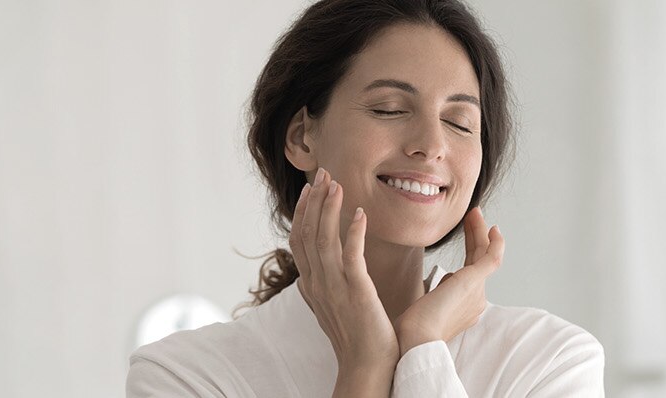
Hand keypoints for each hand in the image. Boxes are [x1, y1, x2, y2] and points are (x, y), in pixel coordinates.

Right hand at [289, 168, 398, 386]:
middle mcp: (317, 284)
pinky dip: (354, 232)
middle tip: (325, 174)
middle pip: (307, 233)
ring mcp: (334, 288)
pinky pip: (351, 255)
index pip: (299, 241)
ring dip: (330, 208)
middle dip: (314, 201)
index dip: (304, 212)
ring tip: (338, 183)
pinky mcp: (355, 292)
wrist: (366, 368)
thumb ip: (320, 290)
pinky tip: (361, 213)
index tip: (312, 189)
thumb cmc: (356, 340)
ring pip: (324, 239)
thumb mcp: (331, 310)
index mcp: (312, 286)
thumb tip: (309, 278)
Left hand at [395, 207, 504, 354]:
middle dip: (475, 237)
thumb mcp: (424, 308)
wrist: (416, 341)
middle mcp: (475, 299)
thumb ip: (436, 294)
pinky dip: (495, 243)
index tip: (466, 237)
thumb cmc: (411, 332)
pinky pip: (492, 258)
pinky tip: (492, 227)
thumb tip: (445, 279)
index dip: (470, 252)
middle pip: (478, 261)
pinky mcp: (474, 282)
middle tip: (472, 217)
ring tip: (474, 213)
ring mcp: (477, 291)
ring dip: (479, 232)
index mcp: (464, 307)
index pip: (470, 273)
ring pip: (483, 255)